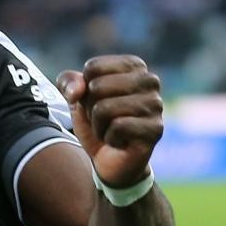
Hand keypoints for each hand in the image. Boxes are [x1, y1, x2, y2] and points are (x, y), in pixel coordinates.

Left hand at [56, 56, 163, 187]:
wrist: (108, 159)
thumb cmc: (96, 122)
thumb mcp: (76, 98)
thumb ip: (69, 82)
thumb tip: (78, 89)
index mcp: (133, 66)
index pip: (93, 67)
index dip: (84, 89)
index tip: (96, 101)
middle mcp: (150, 80)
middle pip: (97, 86)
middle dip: (90, 108)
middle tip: (102, 119)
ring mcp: (156, 104)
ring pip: (105, 108)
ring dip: (98, 125)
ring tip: (110, 129)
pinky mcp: (155, 129)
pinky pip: (118, 126)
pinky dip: (109, 137)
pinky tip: (119, 141)